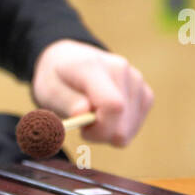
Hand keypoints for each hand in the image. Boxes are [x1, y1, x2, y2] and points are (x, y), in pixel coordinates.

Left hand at [31, 39, 152, 146]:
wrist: (70, 61)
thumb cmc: (57, 79)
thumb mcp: (48, 90)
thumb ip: (65, 101)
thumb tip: (84, 113)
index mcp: (93, 66)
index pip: (113, 106)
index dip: (100, 129)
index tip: (83, 131)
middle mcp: (121, 69)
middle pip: (122, 124)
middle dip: (100, 133)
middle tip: (83, 123)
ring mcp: (136, 80)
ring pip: (129, 129)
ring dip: (108, 131)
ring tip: (92, 116)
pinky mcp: (145, 93)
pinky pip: (135, 126)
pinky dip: (119, 129)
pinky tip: (105, 117)